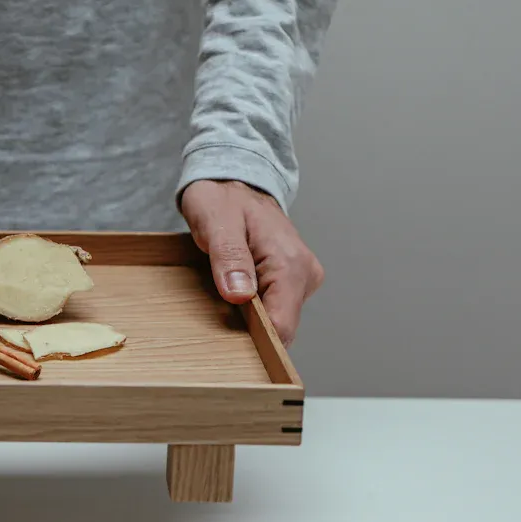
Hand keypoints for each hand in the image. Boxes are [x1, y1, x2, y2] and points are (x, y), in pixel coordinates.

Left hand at [180, 180, 323, 345]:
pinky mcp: (290, 281)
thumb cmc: (222, 198)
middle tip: (217, 313)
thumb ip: (229, 257)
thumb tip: (239, 294)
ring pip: (277, 321)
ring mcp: (300, 278)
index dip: (256, 340)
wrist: (233, 181)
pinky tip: (233, 296)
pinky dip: (252, 311)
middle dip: (249, 331)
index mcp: (290, 262)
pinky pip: (273, 309)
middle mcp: (304, 273)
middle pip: (281, 328)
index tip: (227, 340)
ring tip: (223, 298)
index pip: (282, 324)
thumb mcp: (216, 221)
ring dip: (249, 321)